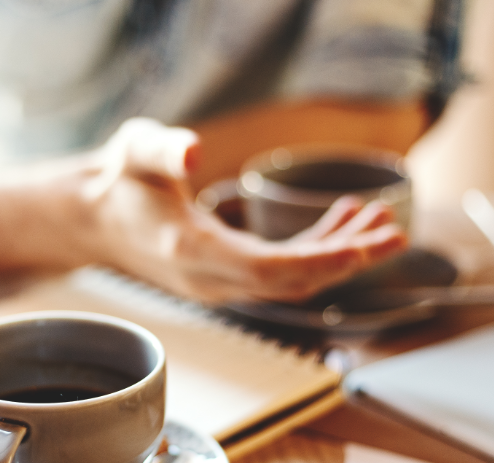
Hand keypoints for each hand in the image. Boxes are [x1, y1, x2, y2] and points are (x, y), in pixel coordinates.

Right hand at [85, 118, 407, 302]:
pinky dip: (316, 251)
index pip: (268, 270)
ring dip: (337, 256)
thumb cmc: (119, 182)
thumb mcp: (134, 151)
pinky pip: (281, 272)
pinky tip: (341, 219)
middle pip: (291, 283)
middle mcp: (210, 277)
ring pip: (291, 281)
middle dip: (346, 261)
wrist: (98, 219)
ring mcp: (220, 283)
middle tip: (394, 232)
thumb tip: (194, 149)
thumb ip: (162, 148)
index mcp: (191, 250)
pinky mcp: (228, 276)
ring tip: (379, 220)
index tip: (365, 246)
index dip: (320, 261)